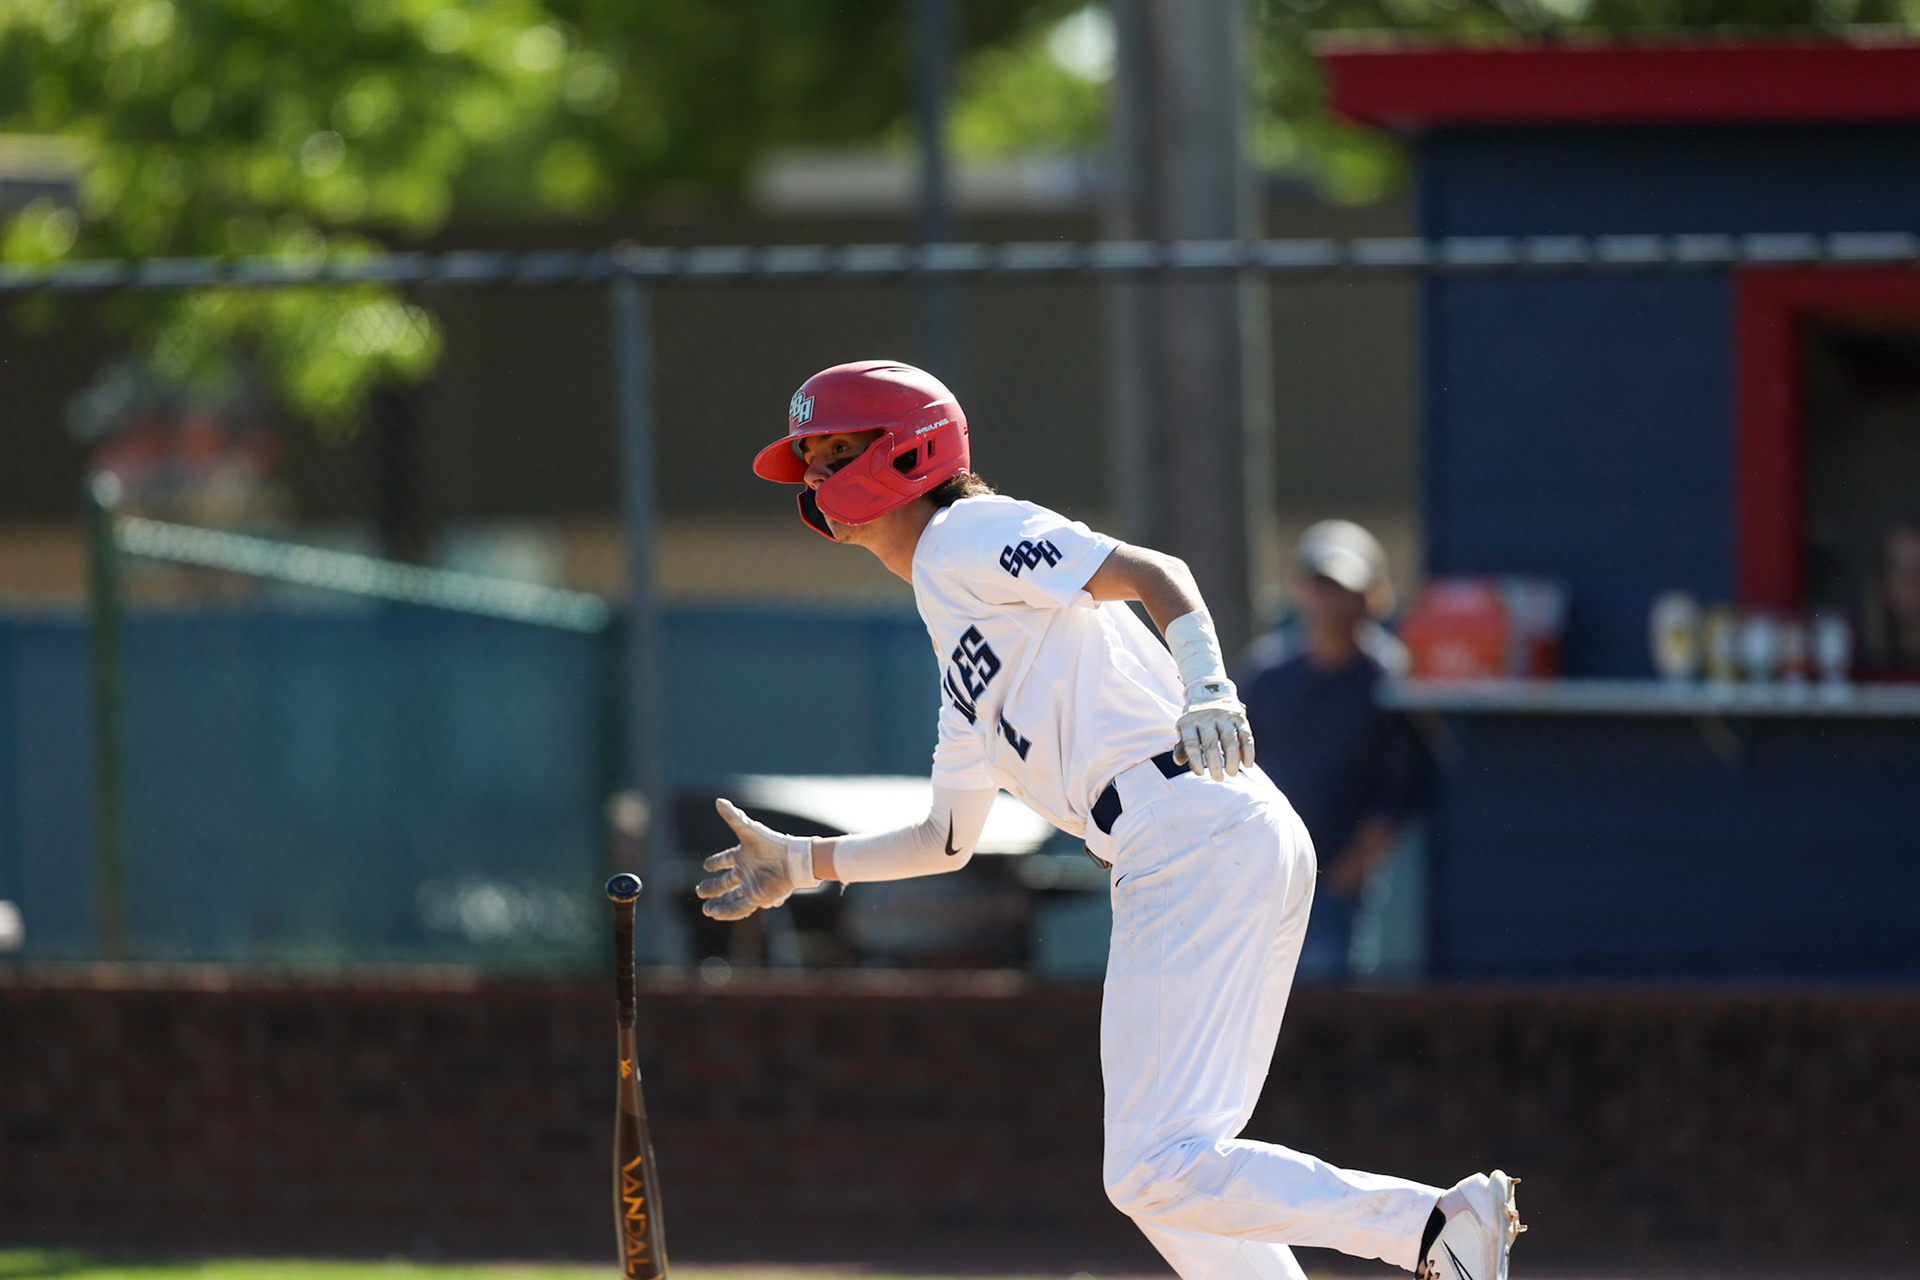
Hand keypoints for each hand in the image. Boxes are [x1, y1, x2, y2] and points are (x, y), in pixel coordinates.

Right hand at [696, 798, 809, 921]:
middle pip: (726, 882)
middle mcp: (747, 872)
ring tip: (706, 910)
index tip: (706, 865)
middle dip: (712, 888)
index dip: (716, 862)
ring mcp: (752, 885)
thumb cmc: (771, 844)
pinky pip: (740, 908)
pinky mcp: (758, 897)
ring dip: (719, 904)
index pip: (725, 859)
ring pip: (732, 897)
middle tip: (700, 891)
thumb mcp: (749, 830)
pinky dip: (728, 912)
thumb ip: (733, 817)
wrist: (793, 860)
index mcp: (743, 855)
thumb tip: (719, 801)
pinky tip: (717, 914)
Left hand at [1175, 679, 1254, 780]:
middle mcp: (1206, 718)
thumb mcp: (1185, 729)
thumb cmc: (1196, 719)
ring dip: (1232, 759)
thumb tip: (1179, 761)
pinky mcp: (1239, 717)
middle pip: (1211, 743)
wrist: (1211, 691)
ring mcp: (1224, 716)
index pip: (1191, 743)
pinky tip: (1247, 764)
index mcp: (1189, 722)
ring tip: (1232, 773)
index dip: (1195, 759)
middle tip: (1218, 778)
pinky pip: (1245, 735)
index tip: (1200, 773)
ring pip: (1229, 740)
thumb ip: (1183, 746)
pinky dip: (1247, 751)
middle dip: (1215, 764)